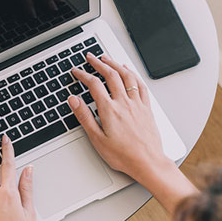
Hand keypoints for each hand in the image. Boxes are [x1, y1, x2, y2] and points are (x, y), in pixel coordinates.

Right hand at [68, 53, 171, 181]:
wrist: (148, 162)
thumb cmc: (123, 155)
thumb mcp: (97, 139)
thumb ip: (84, 117)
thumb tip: (74, 100)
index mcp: (109, 110)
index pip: (94, 85)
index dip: (83, 75)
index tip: (77, 71)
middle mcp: (124, 103)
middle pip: (110, 75)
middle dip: (99, 63)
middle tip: (90, 57)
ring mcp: (137, 104)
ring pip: (126, 76)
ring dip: (115, 64)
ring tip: (107, 59)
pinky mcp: (146, 108)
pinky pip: (140, 85)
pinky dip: (133, 74)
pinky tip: (129, 71)